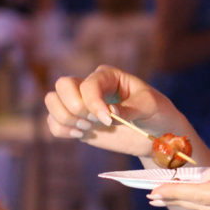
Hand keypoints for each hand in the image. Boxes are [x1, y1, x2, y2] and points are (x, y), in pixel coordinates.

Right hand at [44, 64, 186, 156]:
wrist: (155, 134)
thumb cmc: (156, 112)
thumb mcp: (150, 106)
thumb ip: (131, 108)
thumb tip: (109, 112)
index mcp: (108, 75)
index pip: (88, 85)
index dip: (93, 103)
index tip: (108, 120)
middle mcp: (90, 86)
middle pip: (62, 85)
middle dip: (73, 107)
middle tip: (92, 121)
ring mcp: (81, 104)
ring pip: (52, 101)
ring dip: (65, 118)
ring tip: (87, 128)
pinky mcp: (76, 121)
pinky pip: (53, 123)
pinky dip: (61, 130)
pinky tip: (80, 134)